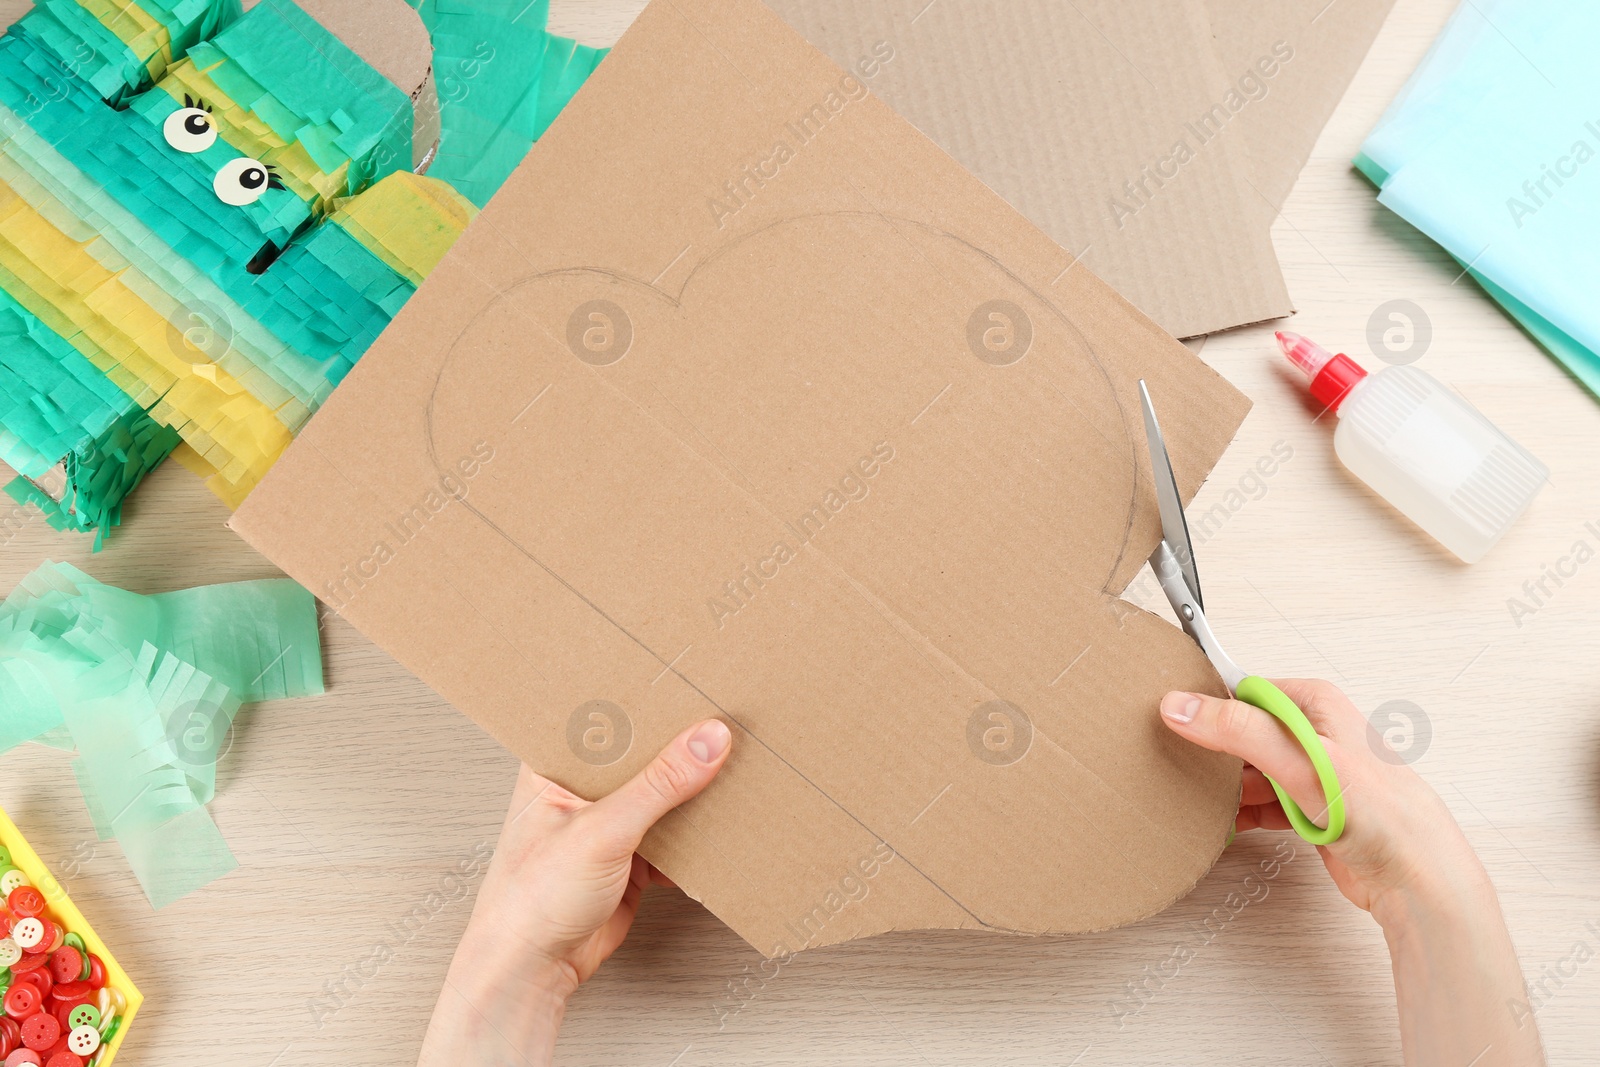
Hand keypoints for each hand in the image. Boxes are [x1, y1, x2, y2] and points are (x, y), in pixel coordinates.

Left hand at [418, 719, 731, 1066]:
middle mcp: (582, 789)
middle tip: (723, 724)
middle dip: (680, 745)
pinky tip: (719, 826)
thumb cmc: (529, 899)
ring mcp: (608, 824)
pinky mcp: (630, 858)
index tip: (695, 683)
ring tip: (731, 768)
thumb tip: (707, 740)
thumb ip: (659, 784)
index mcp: (557, 764)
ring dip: (693, 791)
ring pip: (661, 795)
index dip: (650, 698)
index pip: (611, 716)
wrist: (532, 970)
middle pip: (643, 754)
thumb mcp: (602, 830)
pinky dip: (698, 836)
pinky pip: (673, 836)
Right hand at [1161, 680, 1544, 1066]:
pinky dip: (1239, 814)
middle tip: (1179, 763)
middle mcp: (1314, 734)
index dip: (1207, 704)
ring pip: (1249, 770)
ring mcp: (1312, 774)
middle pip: (1243, 730)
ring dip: (1224, 787)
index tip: (1171, 718)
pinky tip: (1223, 824)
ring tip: (1196, 797)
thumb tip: (1182, 706)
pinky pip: (1260, 803)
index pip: (1244, 689)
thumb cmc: (1385, 816)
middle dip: (1213, 751)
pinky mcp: (1310, 810)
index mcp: (1316, 705)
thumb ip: (1240, 730)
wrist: (1418, 881)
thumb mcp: (1303, 762)